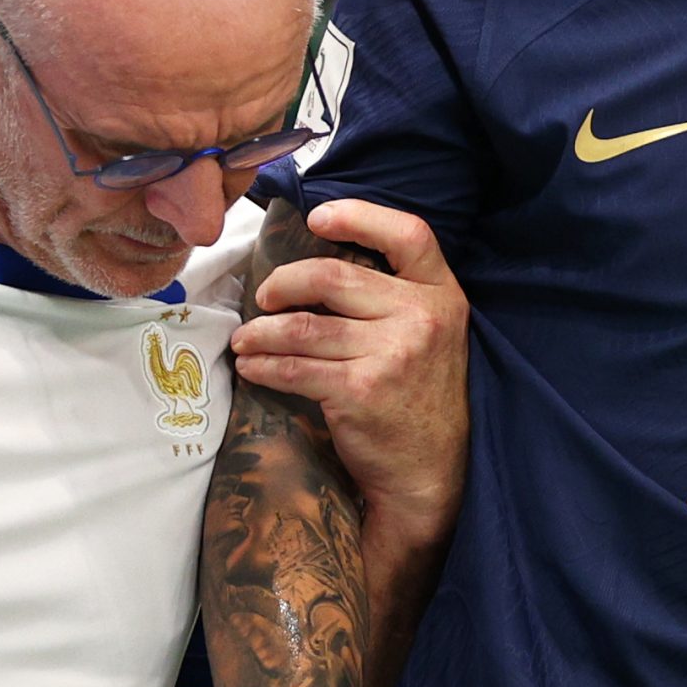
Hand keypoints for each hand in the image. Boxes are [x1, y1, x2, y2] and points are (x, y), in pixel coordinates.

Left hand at [232, 199, 469, 530]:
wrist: (430, 470)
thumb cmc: (422, 396)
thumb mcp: (433, 334)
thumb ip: (396, 298)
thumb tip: (320, 267)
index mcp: (442, 295)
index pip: (409, 234)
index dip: (361, 216)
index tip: (318, 219)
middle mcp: (421, 317)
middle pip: (334, 277)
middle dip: (284, 284)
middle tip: (264, 298)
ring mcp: (392, 354)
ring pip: (302, 326)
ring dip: (260, 331)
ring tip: (245, 339)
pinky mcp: (359, 391)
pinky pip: (293, 367)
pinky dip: (262, 365)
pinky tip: (252, 366)